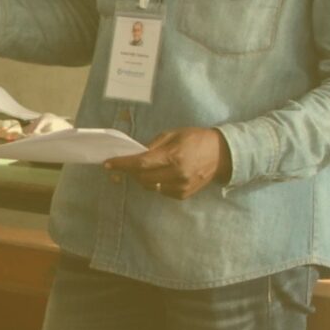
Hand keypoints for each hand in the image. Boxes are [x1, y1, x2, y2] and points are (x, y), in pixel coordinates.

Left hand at [105, 126, 230, 200]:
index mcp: (174, 156)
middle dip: (131, 172)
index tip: (108, 164)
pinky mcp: (183, 195)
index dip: (122, 165)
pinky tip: (162, 174)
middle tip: (125, 165)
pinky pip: (161, 192)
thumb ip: (152, 146)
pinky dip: (156, 183)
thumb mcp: (173, 134)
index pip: (141, 163)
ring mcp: (181, 187)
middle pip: (142, 178)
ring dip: (143, 178)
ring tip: (146, 168)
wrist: (221, 154)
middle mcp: (177, 174)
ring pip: (150, 187)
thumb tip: (134, 155)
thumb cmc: (195, 139)